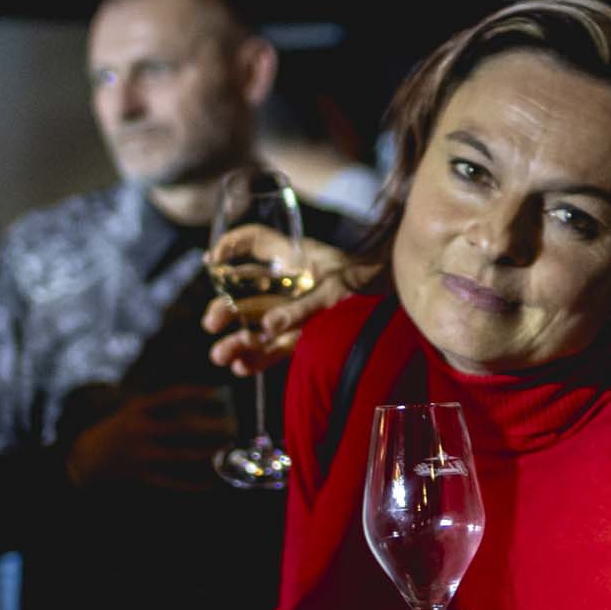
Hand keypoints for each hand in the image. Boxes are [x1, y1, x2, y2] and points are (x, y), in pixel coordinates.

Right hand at [63, 384, 237, 490]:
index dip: (196, 393)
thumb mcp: (128, 412)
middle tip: (234, 426)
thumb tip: (192, 400)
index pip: (171, 397)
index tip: (219, 392)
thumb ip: (156, 407)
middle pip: (182, 427)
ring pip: (181, 455)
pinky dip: (193, 483)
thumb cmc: (112, 432)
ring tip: (228, 452)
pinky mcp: (139, 475)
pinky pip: (172, 481)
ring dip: (207, 454)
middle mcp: (139, 430)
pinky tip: (211, 483)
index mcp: (136, 410)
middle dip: (210, 427)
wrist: (79, 460)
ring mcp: (139, 455)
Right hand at [198, 226, 356, 374]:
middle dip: (226, 308)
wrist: (399, 305)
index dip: (233, 245)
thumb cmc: (369, 287)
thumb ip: (302, 308)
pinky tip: (242, 367)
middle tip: (212, 323)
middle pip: (247, 292)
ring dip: (237, 339)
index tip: (212, 261)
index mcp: (295, 257)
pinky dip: (259, 358)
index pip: (256, 241)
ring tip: (221, 355)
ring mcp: (295, 309)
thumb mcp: (335, 289)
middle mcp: (290, 282)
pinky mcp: (304, 336)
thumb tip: (270, 328)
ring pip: (257, 323)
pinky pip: (276, 347)